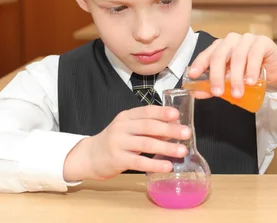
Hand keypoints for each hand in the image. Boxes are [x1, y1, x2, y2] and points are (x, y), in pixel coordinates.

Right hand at [63, 105, 190, 181]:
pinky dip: (155, 163)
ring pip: (146, 143)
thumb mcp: (129, 130)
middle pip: (148, 126)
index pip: (146, 111)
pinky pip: (139, 161)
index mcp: (126, 116)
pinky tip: (167, 166)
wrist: (89, 156)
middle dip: (169, 129)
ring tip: (182, 151)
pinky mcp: (117, 159)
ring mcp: (118, 143)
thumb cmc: (115, 142)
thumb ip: (149, 128)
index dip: (162, 112)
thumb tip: (174, 127)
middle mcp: (122, 127)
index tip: (177, 114)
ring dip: (166, 147)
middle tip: (187, 133)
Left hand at [188, 33, 276, 97]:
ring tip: (237, 92)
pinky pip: (254, 54)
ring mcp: (247, 39)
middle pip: (220, 55)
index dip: (199, 64)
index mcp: (221, 47)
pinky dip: (251, 69)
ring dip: (236, 77)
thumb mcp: (230, 82)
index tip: (193, 75)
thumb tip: (196, 93)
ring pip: (237, 56)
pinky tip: (250, 81)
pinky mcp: (263, 42)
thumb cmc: (251, 74)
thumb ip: (214, 86)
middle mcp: (232, 41)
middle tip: (218, 92)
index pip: (207, 54)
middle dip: (217, 75)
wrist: (276, 72)